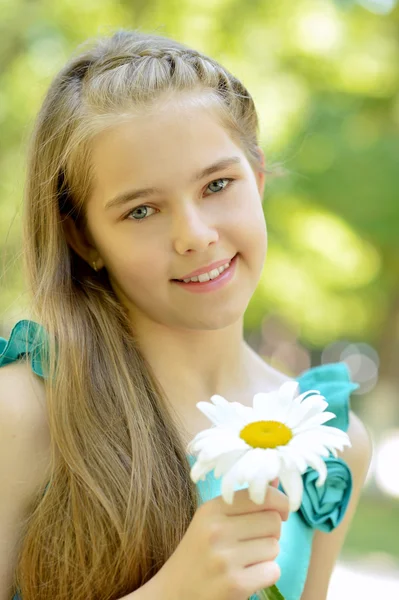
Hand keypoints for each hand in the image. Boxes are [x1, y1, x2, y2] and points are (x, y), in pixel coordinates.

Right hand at [153, 479, 288, 599]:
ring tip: (246, 560)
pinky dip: (266, 575)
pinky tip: (247, 576)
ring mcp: (225, 558)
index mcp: (212, 509)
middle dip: (271, 533)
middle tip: (255, 541)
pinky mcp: (235, 584)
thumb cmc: (199, 552)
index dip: (280, 503)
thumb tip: (276, 479)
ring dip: (267, 556)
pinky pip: (273, 571)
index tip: (280, 513)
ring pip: (274, 547)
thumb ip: (243, 501)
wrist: (173, 592)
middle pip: (273, 521)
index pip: (263, 495)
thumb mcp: (212, 520)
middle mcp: (217, 529)